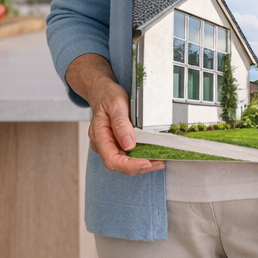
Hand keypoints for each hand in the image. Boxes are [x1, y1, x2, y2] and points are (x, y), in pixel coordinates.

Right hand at [68, 55, 162, 175]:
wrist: (102, 91)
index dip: (130, 165)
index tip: (147, 162)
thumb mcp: (116, 104)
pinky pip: (127, 157)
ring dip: (141, 165)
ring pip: (124, 164)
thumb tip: (129, 145)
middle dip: (139, 167)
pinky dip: (139, 159)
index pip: (112, 159)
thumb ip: (121, 124)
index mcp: (99, 135)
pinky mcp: (116, 145)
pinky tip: (151, 155)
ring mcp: (108, 146)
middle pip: (119, 165)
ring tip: (158, 160)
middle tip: (158, 162)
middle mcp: (102, 144)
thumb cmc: (107, 95)